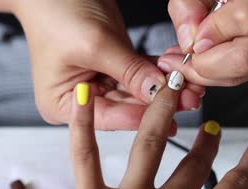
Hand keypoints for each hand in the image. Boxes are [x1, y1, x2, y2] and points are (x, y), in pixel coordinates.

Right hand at [12, 0, 203, 129]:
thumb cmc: (57, 11)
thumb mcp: (95, 45)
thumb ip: (129, 72)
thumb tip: (159, 91)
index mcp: (63, 105)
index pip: (108, 117)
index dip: (141, 116)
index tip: (171, 115)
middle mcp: (83, 100)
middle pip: (126, 106)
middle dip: (159, 101)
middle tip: (189, 98)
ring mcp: (100, 83)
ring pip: (138, 90)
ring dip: (164, 86)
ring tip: (191, 86)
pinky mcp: (115, 67)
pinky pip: (140, 72)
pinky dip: (158, 70)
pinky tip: (178, 71)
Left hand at [158, 0, 247, 85]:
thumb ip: (189, 6)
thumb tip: (189, 42)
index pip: (245, 19)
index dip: (213, 34)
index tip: (193, 39)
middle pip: (246, 59)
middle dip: (206, 65)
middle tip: (184, 58)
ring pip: (246, 74)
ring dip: (212, 71)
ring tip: (194, 56)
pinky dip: (226, 70)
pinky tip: (217, 54)